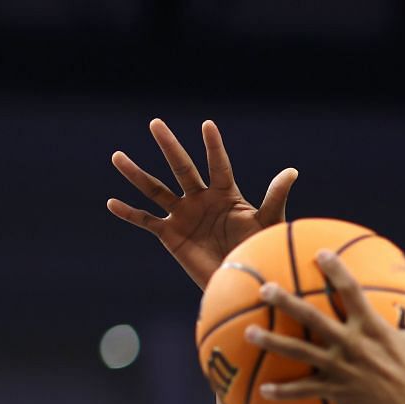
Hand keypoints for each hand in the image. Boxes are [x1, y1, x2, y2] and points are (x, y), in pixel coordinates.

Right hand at [107, 118, 297, 288]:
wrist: (239, 280)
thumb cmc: (258, 249)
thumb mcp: (268, 222)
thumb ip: (275, 197)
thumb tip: (292, 171)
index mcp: (225, 194)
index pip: (218, 165)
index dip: (213, 146)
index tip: (207, 125)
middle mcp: (200, 199)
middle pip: (181, 168)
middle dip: (169, 147)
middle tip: (155, 123)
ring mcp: (183, 215)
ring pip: (156, 189)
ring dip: (137, 174)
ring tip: (117, 157)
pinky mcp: (170, 234)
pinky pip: (146, 220)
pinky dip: (130, 213)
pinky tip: (112, 202)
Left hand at [244, 252, 404, 403]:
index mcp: (372, 327)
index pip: (350, 290)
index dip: (335, 269)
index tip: (321, 253)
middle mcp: (351, 343)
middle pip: (311, 317)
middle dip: (285, 301)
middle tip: (264, 289)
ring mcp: (340, 368)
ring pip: (299, 351)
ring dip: (271, 342)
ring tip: (248, 334)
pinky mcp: (336, 391)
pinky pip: (303, 391)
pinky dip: (283, 392)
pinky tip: (263, 391)